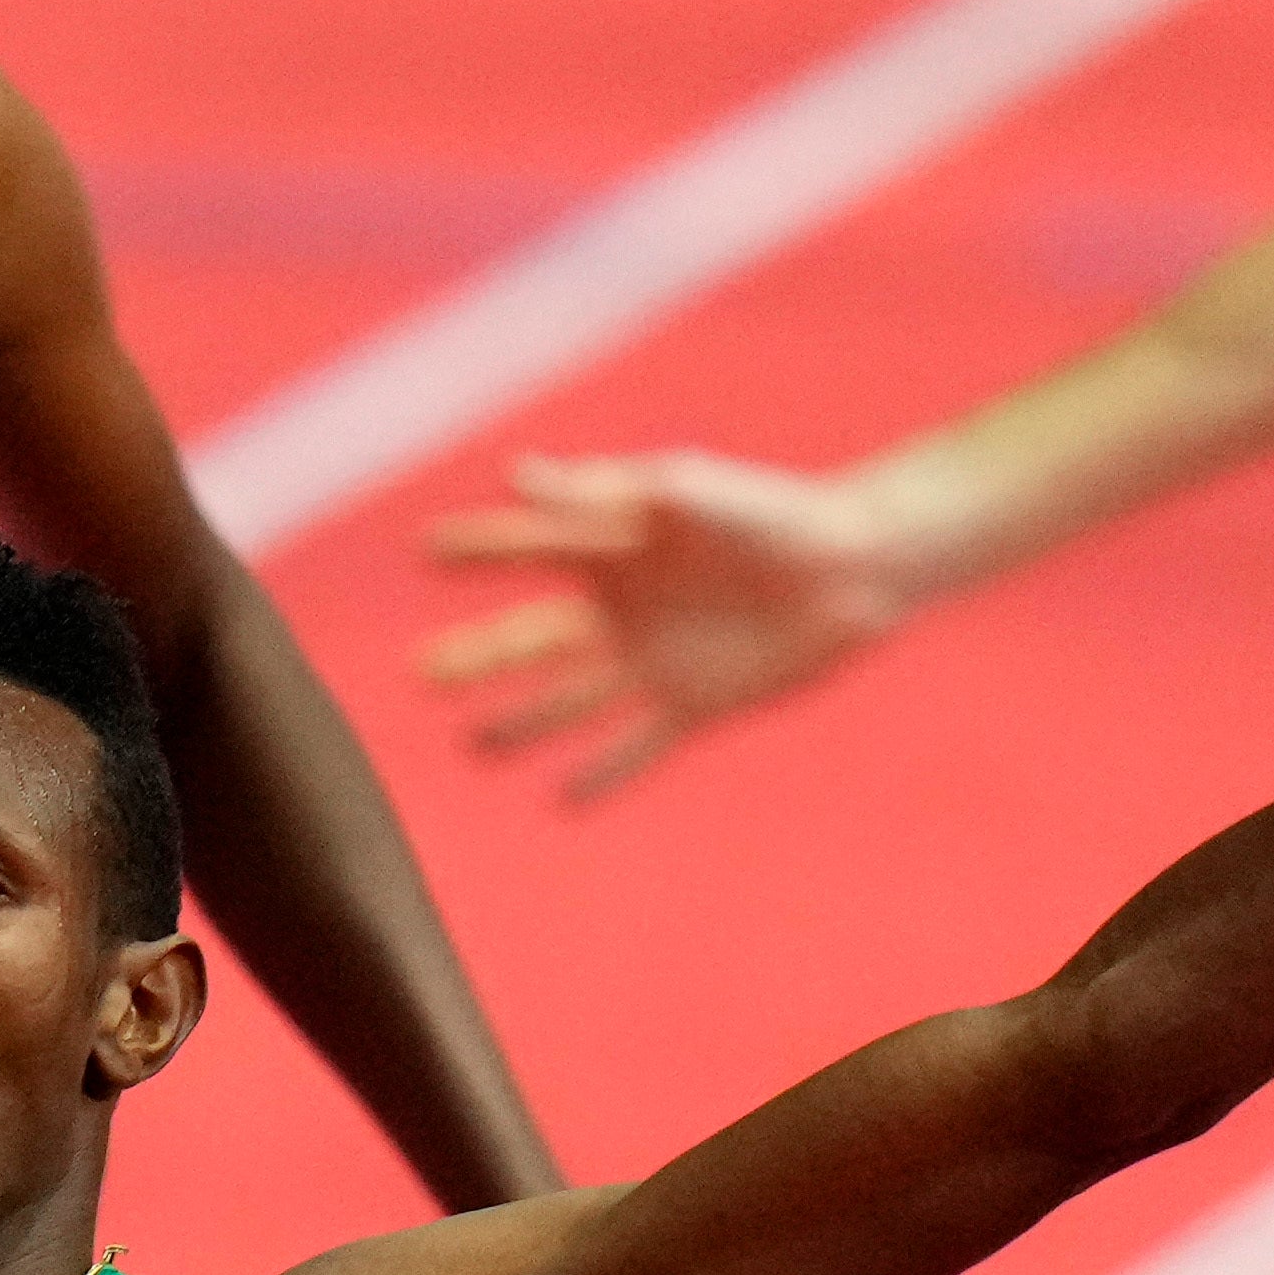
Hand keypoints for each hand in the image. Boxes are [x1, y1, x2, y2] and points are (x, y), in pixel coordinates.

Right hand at [422, 451, 923, 801]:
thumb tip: (516, 475)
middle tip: (422, 674)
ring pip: (570, 699)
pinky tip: (561, 798)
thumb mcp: (683, 490)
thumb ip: (602, 489)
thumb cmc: (768, 512)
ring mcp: (652, 659)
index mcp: (615, 543)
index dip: (479, 550)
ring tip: (474, 746)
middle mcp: (621, 606)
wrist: (851, 565)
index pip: (529, 547)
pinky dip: (602, 773)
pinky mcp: (692, 703)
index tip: (424, 552)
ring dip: (523, 724)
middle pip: (532, 638)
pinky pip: (636, 745)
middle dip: (478, 657)